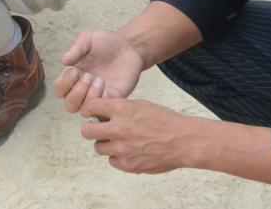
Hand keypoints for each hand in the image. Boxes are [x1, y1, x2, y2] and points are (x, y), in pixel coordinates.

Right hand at [54, 29, 145, 112]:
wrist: (128, 46)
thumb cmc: (105, 42)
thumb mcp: (87, 39)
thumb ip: (75, 49)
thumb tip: (63, 61)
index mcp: (74, 75)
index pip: (59, 90)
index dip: (63, 84)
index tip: (74, 70)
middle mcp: (83, 89)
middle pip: (69, 106)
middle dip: (76, 93)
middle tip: (88, 76)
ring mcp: (97, 96)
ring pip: (84, 111)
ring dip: (89, 97)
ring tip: (100, 80)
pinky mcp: (112, 100)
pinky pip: (102, 110)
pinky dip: (102, 100)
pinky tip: (108, 86)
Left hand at [79, 95, 193, 174]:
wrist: (183, 141)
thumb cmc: (163, 120)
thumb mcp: (140, 104)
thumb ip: (118, 108)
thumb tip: (99, 113)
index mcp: (121, 109)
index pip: (90, 106)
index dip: (89, 109)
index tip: (91, 112)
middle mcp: (118, 129)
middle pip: (86, 131)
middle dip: (90, 128)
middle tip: (97, 128)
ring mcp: (122, 149)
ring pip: (98, 147)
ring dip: (105, 143)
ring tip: (117, 140)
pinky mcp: (129, 165)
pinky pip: (112, 161)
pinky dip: (117, 157)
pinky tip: (128, 151)